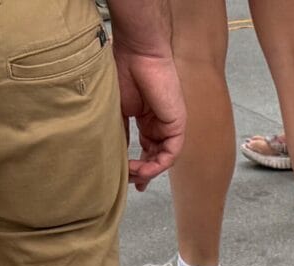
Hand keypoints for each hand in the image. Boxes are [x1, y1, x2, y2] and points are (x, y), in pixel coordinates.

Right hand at [114, 39, 184, 187]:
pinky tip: (144, 169)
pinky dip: (157, 165)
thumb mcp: (117, 111)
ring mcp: (169, 125)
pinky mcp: (177, 125)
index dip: (135, 167)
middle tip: (130, 184)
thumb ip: (120, 134)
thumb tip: (115, 157)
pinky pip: (171, 154)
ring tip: (133, 176)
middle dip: (142, 174)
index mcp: (146, 120)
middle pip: (153, 158)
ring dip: (148, 172)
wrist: (137, 53)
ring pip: (162, 159)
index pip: (144, 149)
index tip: (125, 179)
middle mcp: (159, 125)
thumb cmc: (122, 73)